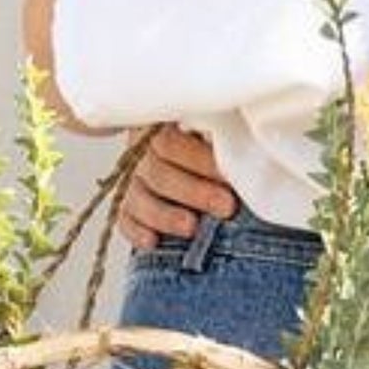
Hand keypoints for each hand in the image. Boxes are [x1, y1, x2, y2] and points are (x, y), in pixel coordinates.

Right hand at [119, 122, 240, 249]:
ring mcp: (133, 181)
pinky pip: (124, 219)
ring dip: (165, 215)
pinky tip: (153, 241)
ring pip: (138, 197)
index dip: (201, 160)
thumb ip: (221, 147)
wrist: (195, 170)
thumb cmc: (213, 154)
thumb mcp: (217, 140)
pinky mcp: (127, 208)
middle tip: (226, 206)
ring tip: (192, 227)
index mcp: (164, 127)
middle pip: (157, 169)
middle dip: (194, 191)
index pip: (171, 141)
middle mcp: (144, 152)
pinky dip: (137, 231)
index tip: (230, 177)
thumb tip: (244, 159)